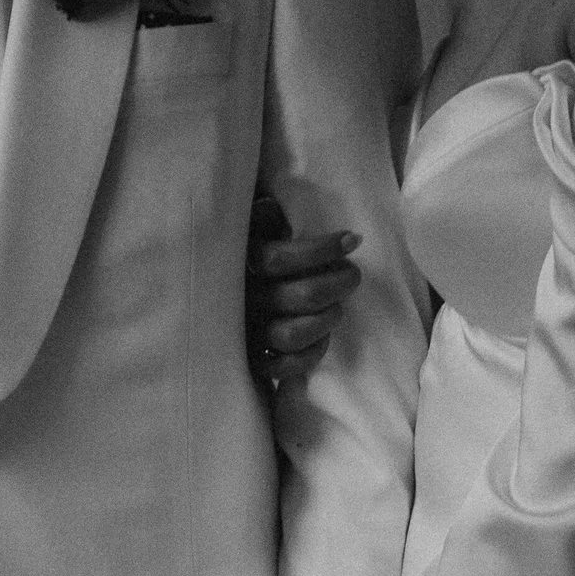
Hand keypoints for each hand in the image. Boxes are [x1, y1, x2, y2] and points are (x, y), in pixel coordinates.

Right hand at [246, 190, 361, 393]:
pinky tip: (323, 337)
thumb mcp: (249, 229)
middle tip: (352, 274)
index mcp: (242, 265)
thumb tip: (270, 207)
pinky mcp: (254, 361)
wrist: (222, 298)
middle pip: (302, 296)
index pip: (283, 258)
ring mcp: (249, 334)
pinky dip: (310, 355)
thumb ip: (260, 218)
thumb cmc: (247, 255)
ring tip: (338, 307)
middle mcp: (245, 301)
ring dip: (326, 320)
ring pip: (293, 335)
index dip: (324, 248)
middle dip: (338, 283)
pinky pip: (284, 368)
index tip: (353, 240)